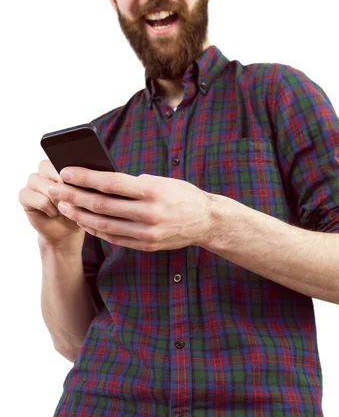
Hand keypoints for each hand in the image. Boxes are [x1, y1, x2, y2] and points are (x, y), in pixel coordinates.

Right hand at [18, 160, 84, 249]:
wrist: (68, 230)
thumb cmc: (81, 209)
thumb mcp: (88, 194)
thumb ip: (84, 180)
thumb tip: (87, 172)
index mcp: (61, 164)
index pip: (59, 155)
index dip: (67, 168)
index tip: (77, 180)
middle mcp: (44, 170)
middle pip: (45, 165)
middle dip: (59, 181)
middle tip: (71, 195)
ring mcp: (33, 182)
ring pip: (38, 181)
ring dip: (54, 196)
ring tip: (65, 206)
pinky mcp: (25, 195)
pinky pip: (32, 196)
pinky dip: (46, 206)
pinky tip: (54, 213)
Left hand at [52, 167, 213, 250]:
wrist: (207, 221)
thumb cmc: (181, 194)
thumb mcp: (161, 181)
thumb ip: (133, 184)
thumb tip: (100, 180)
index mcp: (152, 190)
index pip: (110, 182)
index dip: (85, 177)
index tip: (65, 171)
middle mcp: (148, 212)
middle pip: (101, 205)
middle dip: (73, 196)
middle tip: (54, 189)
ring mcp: (147, 232)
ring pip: (103, 224)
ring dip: (79, 215)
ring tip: (63, 206)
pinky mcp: (146, 245)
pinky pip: (113, 238)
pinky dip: (95, 229)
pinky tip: (83, 221)